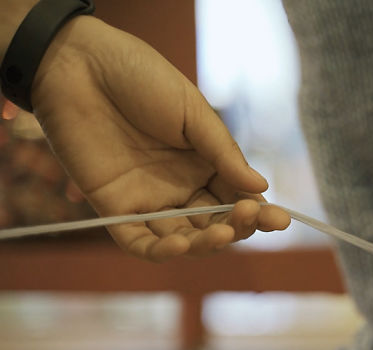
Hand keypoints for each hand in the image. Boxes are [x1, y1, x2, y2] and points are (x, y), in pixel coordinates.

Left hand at [29, 16, 289, 260]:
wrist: (81, 64)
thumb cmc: (141, 79)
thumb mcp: (193, 113)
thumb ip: (224, 154)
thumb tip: (261, 188)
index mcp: (204, 165)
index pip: (238, 199)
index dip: (259, 213)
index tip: (280, 219)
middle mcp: (180, 188)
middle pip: (215, 224)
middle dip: (238, 227)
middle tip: (248, 217)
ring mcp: (148, 200)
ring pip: (184, 239)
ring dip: (205, 244)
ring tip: (220, 233)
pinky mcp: (114, 208)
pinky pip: (140, 242)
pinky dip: (161, 252)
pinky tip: (182, 246)